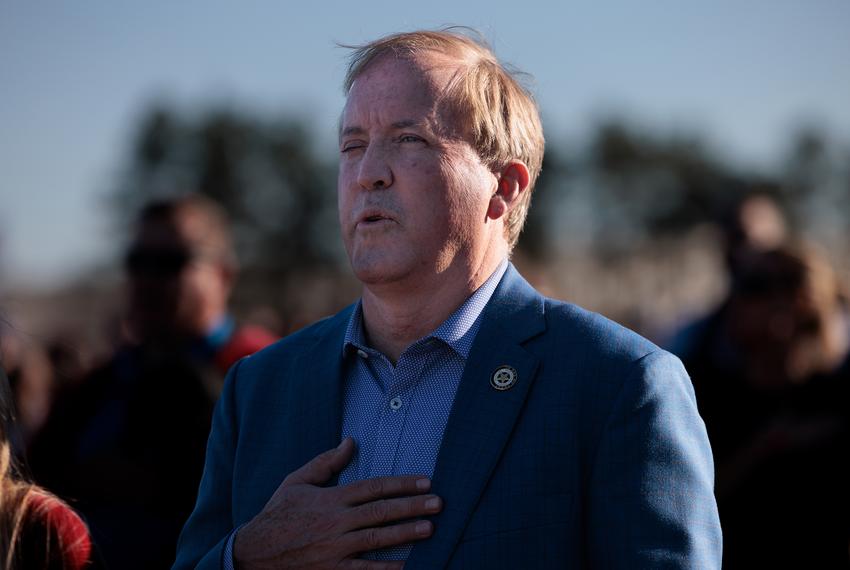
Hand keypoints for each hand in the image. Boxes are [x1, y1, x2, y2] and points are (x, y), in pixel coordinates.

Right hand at [233, 438, 441, 568]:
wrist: (254, 553)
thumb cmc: (278, 513)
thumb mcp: (297, 481)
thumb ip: (326, 462)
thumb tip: (350, 442)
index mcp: (330, 499)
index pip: (373, 488)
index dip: (401, 484)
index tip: (425, 481)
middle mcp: (335, 523)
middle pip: (380, 512)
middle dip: (411, 506)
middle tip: (438, 503)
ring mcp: (335, 549)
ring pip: (376, 540)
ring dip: (405, 534)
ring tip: (430, 529)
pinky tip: (407, 566)